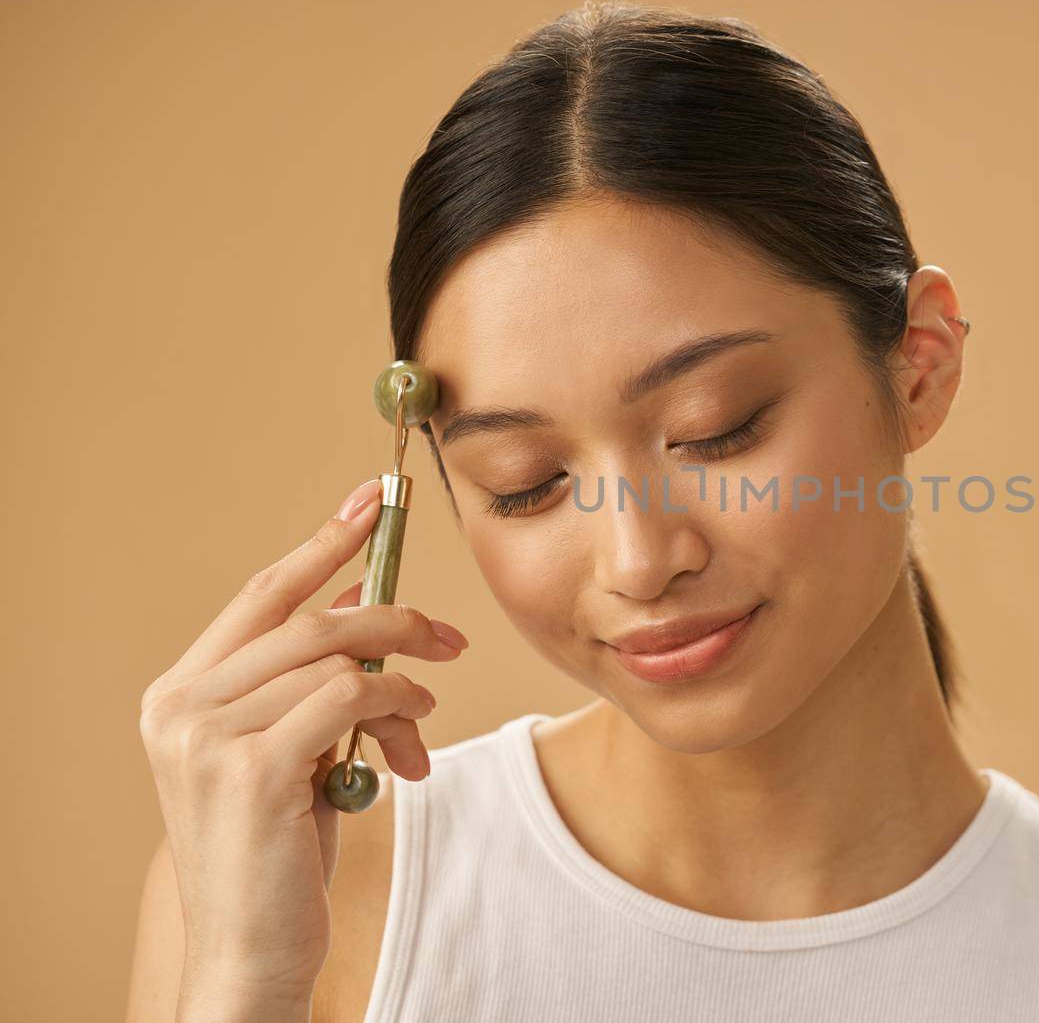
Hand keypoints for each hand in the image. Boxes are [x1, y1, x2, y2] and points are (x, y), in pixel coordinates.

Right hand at [138, 478, 467, 1010]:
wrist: (252, 948)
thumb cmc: (277, 849)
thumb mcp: (290, 748)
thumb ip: (310, 680)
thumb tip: (364, 598)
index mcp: (178, 694)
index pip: (261, 596)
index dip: (322, 544)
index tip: (370, 502)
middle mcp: (180, 707)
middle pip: (310, 620)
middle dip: (393, 617)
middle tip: (449, 637)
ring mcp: (208, 738)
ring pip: (336, 657)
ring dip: (401, 679)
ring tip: (425, 714)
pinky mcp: (253, 771)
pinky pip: (350, 698)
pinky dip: (396, 706)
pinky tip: (412, 737)